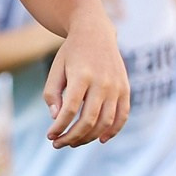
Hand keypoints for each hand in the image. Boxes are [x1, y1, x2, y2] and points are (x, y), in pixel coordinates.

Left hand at [44, 14, 128, 146]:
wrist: (95, 32)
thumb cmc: (71, 53)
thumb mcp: (56, 69)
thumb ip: (52, 93)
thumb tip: (56, 117)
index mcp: (82, 76)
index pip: (70, 110)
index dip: (60, 126)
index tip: (50, 135)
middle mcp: (102, 82)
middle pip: (88, 120)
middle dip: (71, 137)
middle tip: (58, 143)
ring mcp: (116, 86)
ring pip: (105, 122)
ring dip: (88, 137)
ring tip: (73, 142)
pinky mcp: (125, 89)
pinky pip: (122, 116)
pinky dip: (113, 131)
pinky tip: (100, 140)